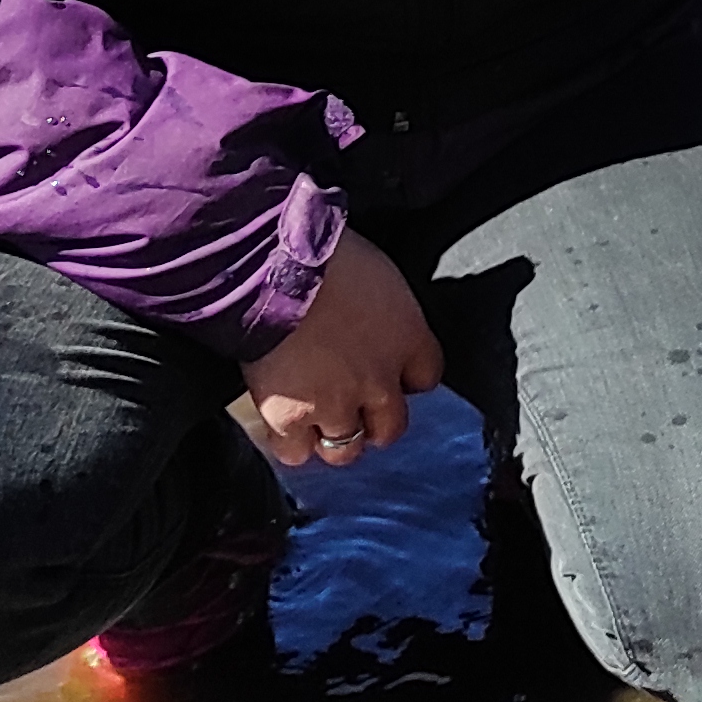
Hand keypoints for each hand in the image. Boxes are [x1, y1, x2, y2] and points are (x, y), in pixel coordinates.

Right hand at [231, 227, 444, 469]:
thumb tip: (374, 305)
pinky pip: (296, 453)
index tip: (391, 370)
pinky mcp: (289, 419)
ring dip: (335, 437)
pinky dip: (291, 443)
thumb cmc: (324, 249)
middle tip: (354, 405)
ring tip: (318, 421)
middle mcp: (380, 379)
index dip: (406, 377)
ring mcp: (335, 404)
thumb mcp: (377, 270)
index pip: (427, 377)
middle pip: (391, 426)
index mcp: (408, 337)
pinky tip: (284, 426)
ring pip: (347, 449)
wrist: (274, 267)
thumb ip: (385, 305)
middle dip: (375, 420)